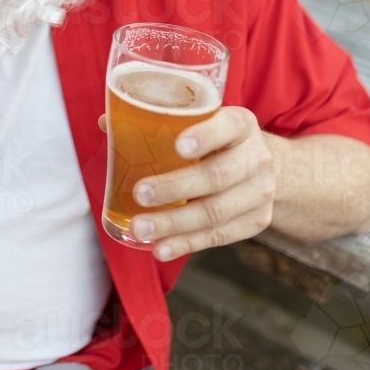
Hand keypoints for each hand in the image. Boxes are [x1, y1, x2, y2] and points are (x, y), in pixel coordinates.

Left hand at [98, 107, 274, 259]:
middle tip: (139, 194)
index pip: (227, 126)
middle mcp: (257, 157)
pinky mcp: (257, 221)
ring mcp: (260, 192)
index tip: (177, 146)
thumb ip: (159, 121)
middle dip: (175, 188)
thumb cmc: (217, 139)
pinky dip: (188, 243)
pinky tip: (162, 248)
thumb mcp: (201, 122)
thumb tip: (106, 122)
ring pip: (216, 212)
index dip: (204, 136)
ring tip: (141, 228)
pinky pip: (220, 236)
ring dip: (175, 223)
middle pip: (216, 176)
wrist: (263, 166)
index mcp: (241, 124)